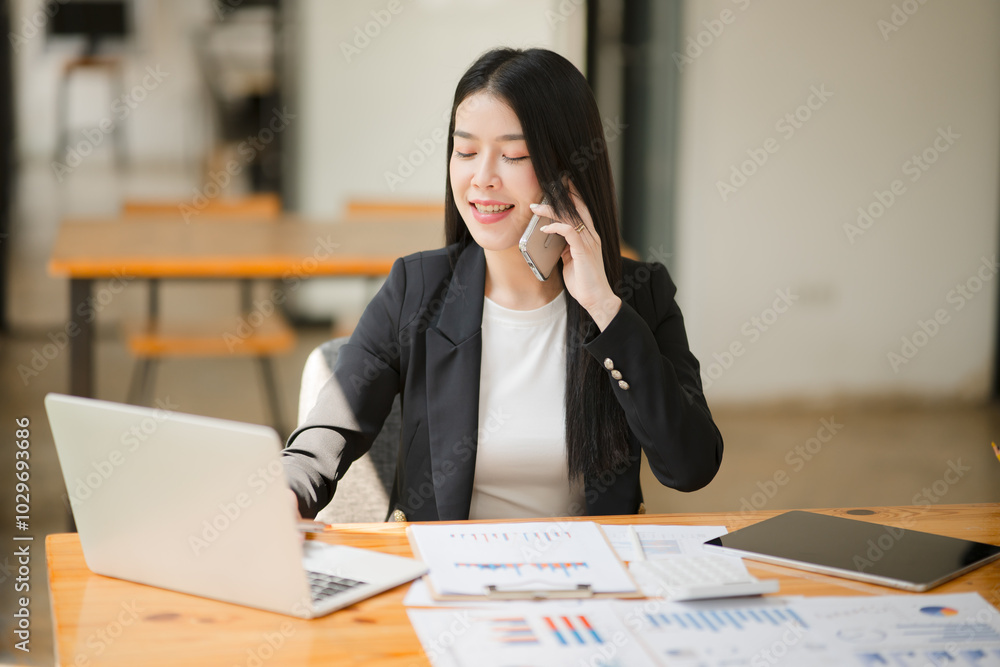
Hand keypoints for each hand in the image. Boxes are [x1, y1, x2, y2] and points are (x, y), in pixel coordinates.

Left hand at [532, 186, 621, 329]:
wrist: (596, 299)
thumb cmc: (583, 281)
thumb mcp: (571, 260)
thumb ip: (565, 247)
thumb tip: (551, 238)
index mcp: (590, 236)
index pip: (581, 210)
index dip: (571, 196)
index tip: (557, 187)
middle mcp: (591, 236)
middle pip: (578, 207)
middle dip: (563, 194)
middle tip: (548, 185)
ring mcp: (589, 242)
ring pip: (570, 217)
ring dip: (551, 210)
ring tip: (536, 208)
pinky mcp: (584, 251)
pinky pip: (569, 232)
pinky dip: (556, 226)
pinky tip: (545, 227)